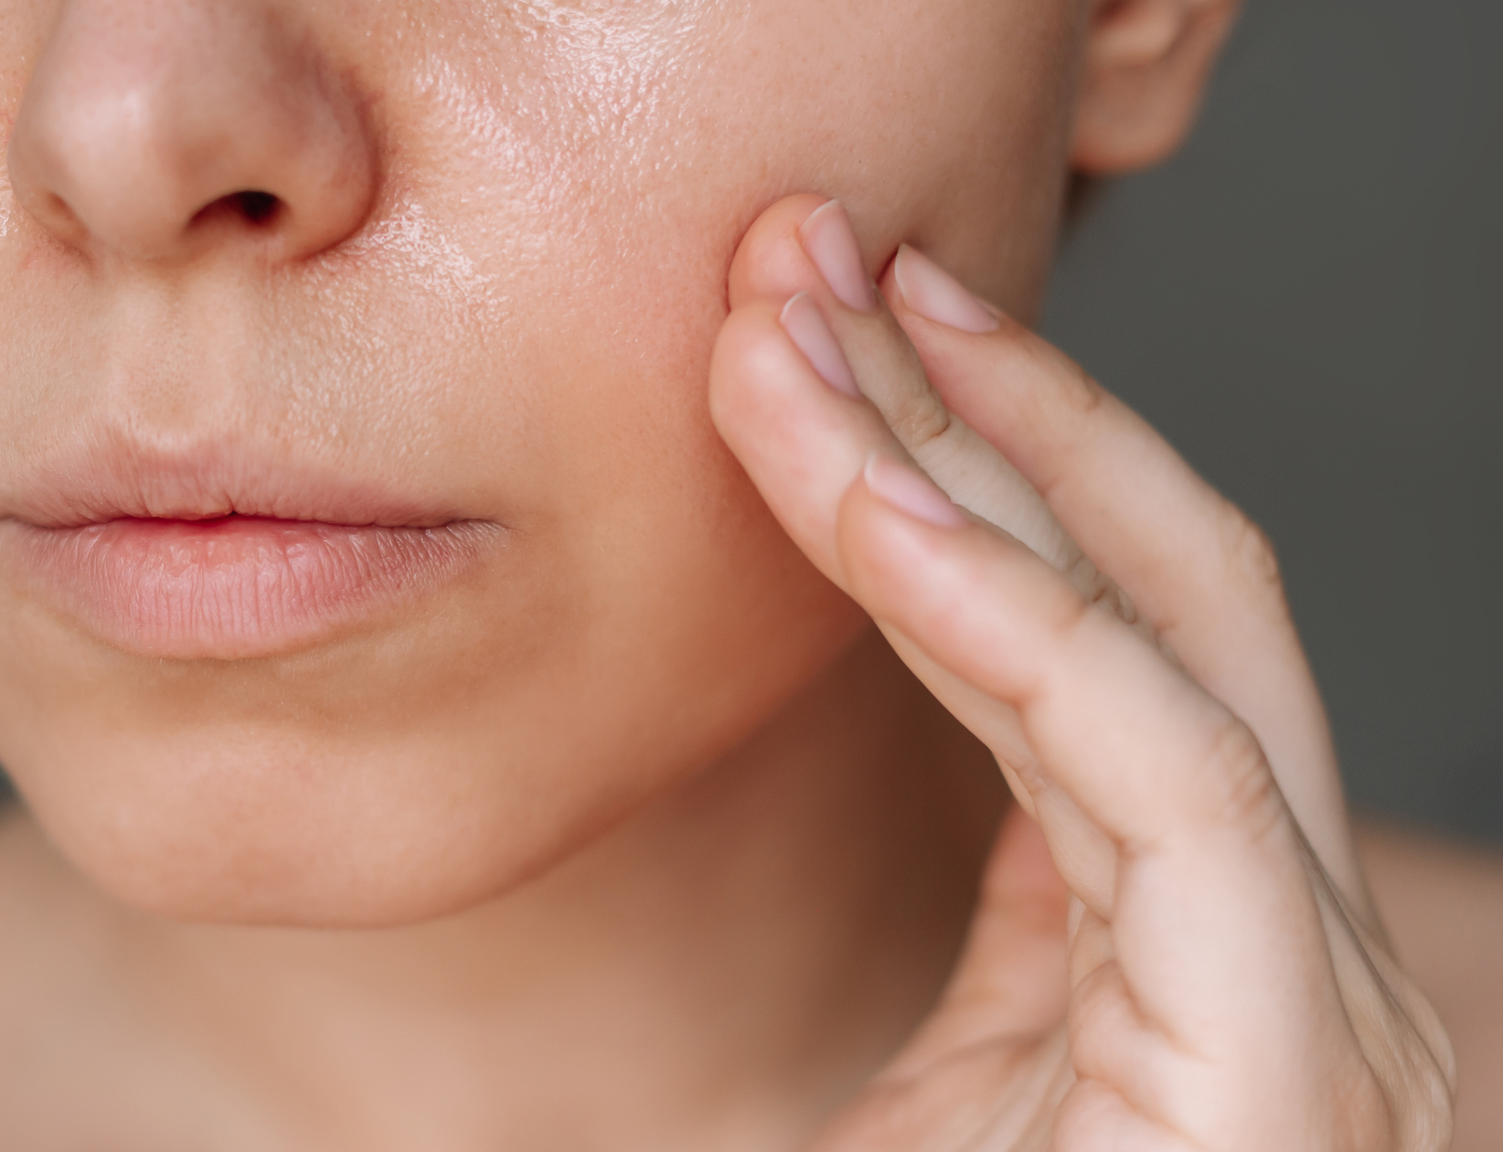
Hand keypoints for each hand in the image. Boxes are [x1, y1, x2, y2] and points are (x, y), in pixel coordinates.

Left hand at [710, 195, 1454, 1148]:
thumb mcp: (923, 1100)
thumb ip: (941, 934)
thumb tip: (791, 790)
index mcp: (1188, 942)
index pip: (1101, 640)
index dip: (969, 473)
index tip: (821, 348)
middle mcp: (1270, 937)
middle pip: (1157, 592)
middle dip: (982, 404)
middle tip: (815, 261)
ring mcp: (1306, 990)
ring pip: (1163, 639)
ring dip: (971, 462)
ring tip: (805, 331)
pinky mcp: (1285, 1051)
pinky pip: (1160, 776)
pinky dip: (1013, 620)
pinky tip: (873, 503)